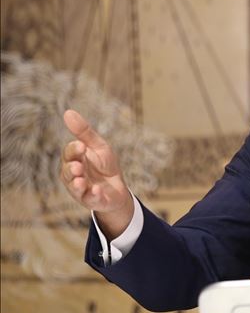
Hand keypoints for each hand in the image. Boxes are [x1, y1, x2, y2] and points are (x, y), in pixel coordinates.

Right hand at [60, 109, 132, 238]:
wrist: (118, 189)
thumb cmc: (105, 166)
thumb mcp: (98, 147)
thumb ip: (84, 133)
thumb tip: (68, 112)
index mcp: (74, 160)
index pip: (69, 154)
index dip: (74, 150)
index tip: (81, 146)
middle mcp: (73, 176)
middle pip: (67, 172)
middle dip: (72, 169)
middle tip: (78, 166)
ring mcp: (81, 190)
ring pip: (74, 187)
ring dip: (77, 183)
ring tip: (80, 180)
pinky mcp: (92, 200)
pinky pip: (90, 199)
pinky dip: (92, 195)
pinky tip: (96, 190)